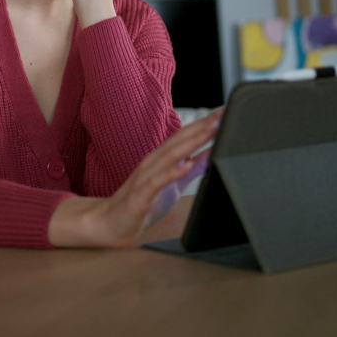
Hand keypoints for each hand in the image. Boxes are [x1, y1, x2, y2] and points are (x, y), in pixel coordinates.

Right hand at [47, 109, 223, 247]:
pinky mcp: (140, 194)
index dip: (206, 124)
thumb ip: (191, 169)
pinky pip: (157, 181)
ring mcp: (146, 176)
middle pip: (180, 140)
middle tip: (222, 114)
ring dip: (191, 142)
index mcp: (162, 158)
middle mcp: (153, 161)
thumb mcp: (173, 184)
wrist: (111, 224)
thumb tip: (211, 153)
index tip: (225, 112)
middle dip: (202, 126)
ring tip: (210, 130)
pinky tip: (185, 165)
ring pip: (170, 155)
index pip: (186, 136)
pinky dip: (172, 171)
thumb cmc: (142, 203)